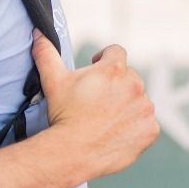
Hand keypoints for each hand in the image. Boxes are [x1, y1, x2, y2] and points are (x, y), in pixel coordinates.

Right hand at [32, 32, 157, 177]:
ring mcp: (144, 108)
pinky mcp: (150, 129)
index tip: (97, 66)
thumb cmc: (64, 116)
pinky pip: (146, 123)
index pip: (116, 52)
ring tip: (107, 118)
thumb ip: (47, 54)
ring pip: (139, 100)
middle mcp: (135, 86)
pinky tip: (117, 132)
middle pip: (129, 77)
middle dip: (116, 84)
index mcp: (114, 70)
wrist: (73, 153)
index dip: (105, 58)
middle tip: (98, 99)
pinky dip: (136, 126)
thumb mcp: (54, 81)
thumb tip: (38, 34)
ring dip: (127, 104)